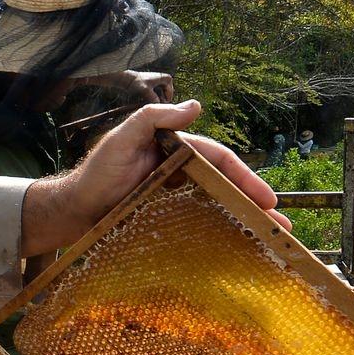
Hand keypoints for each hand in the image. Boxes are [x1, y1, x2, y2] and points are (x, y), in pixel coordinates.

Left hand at [21, 99, 288, 256]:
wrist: (72, 209)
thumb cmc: (96, 172)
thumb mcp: (122, 138)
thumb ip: (154, 118)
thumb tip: (195, 105)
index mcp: (176, 150)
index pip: (219, 160)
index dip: (245, 177)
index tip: (267, 199)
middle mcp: (180, 172)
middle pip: (225, 185)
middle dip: (254, 203)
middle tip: (280, 227)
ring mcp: (174, 197)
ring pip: (217, 206)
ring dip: (244, 221)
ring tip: (270, 240)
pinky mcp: (166, 219)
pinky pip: (199, 224)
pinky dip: (221, 233)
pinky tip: (237, 249)